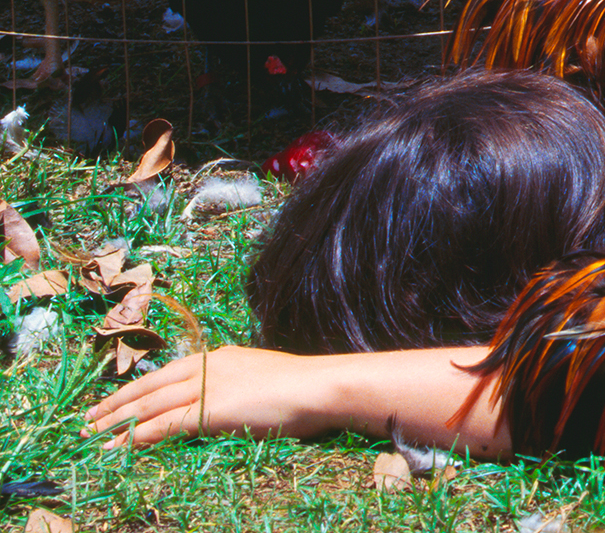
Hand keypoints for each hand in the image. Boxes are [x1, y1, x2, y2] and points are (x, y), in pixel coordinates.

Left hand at [89, 346, 337, 448]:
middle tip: (88, 419)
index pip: (167, 372)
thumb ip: (234, 387)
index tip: (114, 400)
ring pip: (151, 404)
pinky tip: (119, 446)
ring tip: (92, 434)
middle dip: (117, 403)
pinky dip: (139, 436)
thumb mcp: (259, 380)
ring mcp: (209, 386)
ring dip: (118, 421)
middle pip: (151, 386)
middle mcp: (208, 366)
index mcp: (219, 357)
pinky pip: (166, 424)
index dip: (137, 387)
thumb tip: (221, 403)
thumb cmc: (298, 388)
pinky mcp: (211, 410)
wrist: (317, 387)